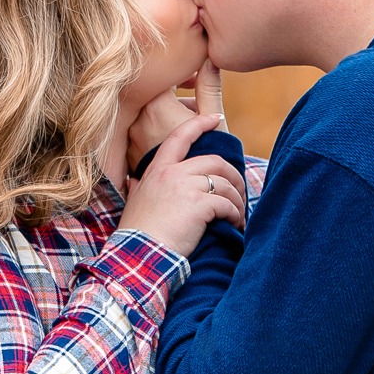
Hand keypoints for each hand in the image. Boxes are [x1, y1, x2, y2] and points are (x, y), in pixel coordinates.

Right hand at [119, 113, 245, 256]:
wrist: (139, 254)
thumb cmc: (137, 232)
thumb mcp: (134, 201)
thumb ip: (138, 186)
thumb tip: (133, 180)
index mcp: (158, 170)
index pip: (180, 137)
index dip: (199, 124)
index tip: (215, 119)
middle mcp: (172, 173)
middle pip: (214, 161)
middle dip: (233, 175)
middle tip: (239, 190)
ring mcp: (186, 188)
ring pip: (223, 183)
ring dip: (237, 199)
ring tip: (238, 213)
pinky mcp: (199, 206)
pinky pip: (226, 203)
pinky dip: (235, 213)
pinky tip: (234, 223)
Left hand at [128, 60, 226, 168]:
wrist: (195, 195)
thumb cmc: (209, 153)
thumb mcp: (214, 119)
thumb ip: (209, 86)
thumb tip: (210, 58)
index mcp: (156, 106)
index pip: (164, 77)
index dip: (182, 75)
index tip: (196, 81)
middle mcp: (138, 120)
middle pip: (156, 98)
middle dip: (178, 99)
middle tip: (197, 108)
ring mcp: (132, 140)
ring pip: (149, 117)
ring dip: (168, 117)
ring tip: (191, 130)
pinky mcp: (131, 156)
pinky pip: (144, 136)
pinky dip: (159, 135)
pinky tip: (178, 146)